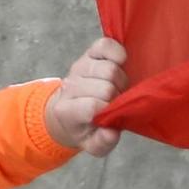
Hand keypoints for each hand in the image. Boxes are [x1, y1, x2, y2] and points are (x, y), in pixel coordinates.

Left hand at [44, 37, 127, 156]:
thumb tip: (111, 133)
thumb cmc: (85, 126)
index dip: (109, 110)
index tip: (113, 114)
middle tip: (118, 101)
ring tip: (119, 87)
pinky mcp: (90, 52)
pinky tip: (121, 64)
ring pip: (109, 68)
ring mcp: (80, 66)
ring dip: (121, 79)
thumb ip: (102, 143)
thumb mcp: (93, 143)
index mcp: (67, 110)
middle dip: (118, 95)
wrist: (71, 108)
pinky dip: (118, 53)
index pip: (92, 106)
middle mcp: (70, 85)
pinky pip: (106, 45)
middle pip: (105, 86)